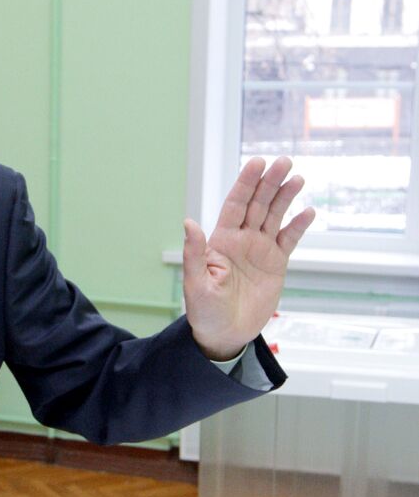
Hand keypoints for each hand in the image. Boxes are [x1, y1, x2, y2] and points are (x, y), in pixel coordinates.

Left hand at [183, 156, 314, 360]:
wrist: (224, 334)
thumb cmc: (204, 311)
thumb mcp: (196, 284)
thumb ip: (195, 253)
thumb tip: (189, 222)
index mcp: (221, 241)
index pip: (235, 205)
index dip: (246, 184)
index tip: (257, 163)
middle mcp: (241, 241)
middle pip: (258, 205)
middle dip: (269, 183)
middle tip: (285, 161)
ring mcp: (259, 251)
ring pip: (274, 217)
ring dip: (285, 197)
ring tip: (298, 178)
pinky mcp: (275, 264)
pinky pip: (288, 240)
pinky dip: (298, 226)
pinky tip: (308, 212)